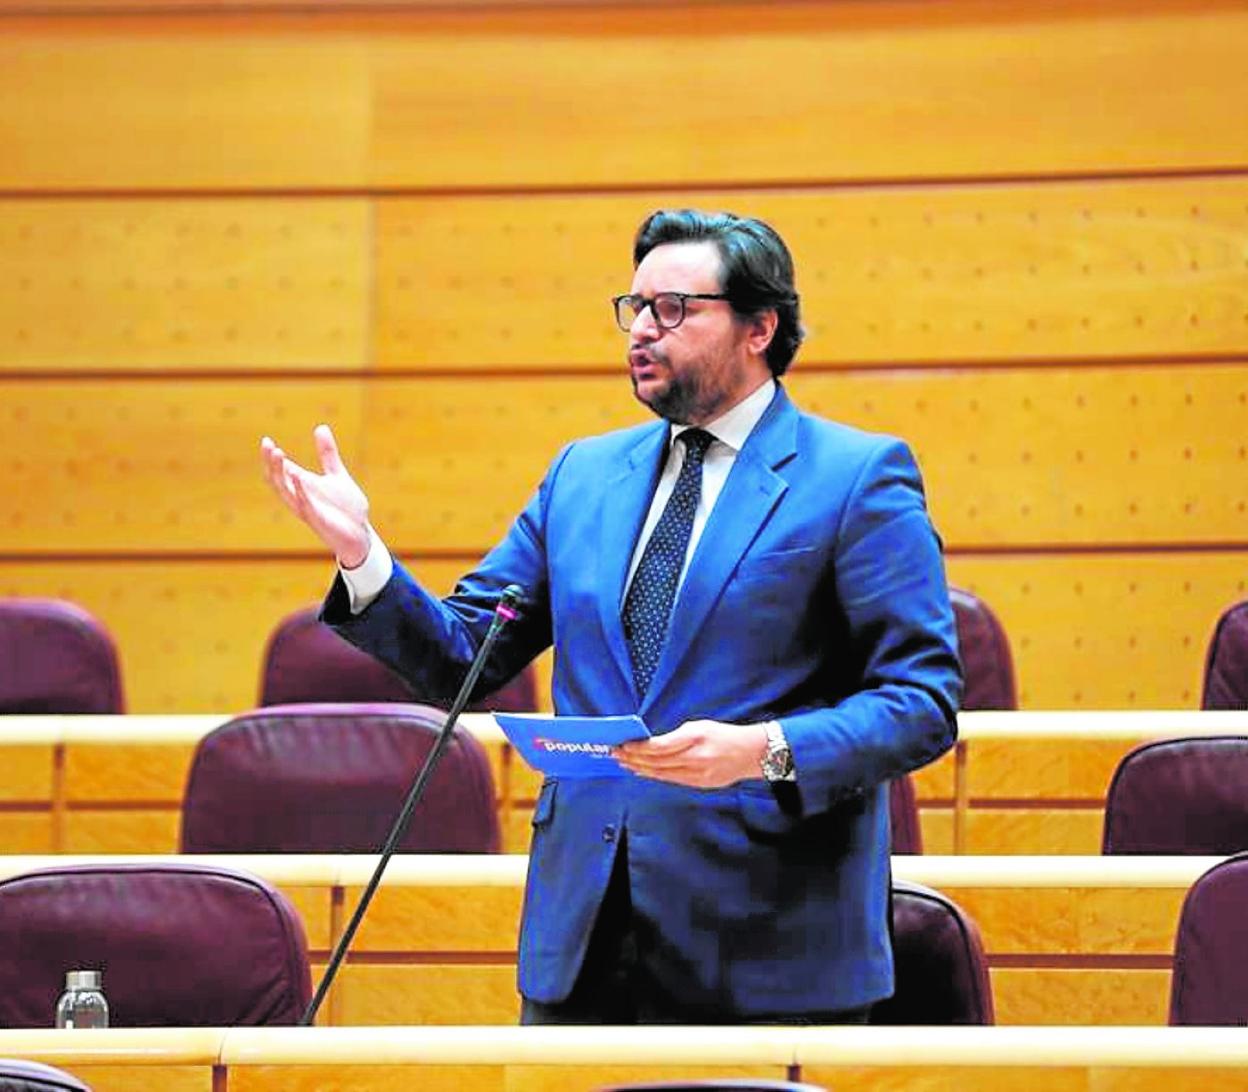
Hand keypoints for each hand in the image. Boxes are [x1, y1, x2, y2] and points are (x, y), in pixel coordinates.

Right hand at [260, 424, 371, 567]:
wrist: (360, 534)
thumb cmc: (346, 508)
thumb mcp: (337, 474)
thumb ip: (328, 454)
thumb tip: (320, 427)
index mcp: (303, 487)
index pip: (281, 470)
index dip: (271, 457)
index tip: (267, 440)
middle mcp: (300, 498)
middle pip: (277, 480)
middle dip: (271, 463)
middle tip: (268, 445)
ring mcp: (307, 510)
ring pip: (285, 492)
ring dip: (280, 474)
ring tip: (277, 454)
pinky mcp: (318, 520)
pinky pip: (305, 505)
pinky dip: (300, 491)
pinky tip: (298, 476)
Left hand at [614, 720, 768, 788]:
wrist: (751, 754)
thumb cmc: (724, 735)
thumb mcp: (701, 726)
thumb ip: (677, 736)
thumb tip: (651, 744)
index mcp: (696, 738)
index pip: (660, 747)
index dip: (640, 748)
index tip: (624, 745)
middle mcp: (696, 758)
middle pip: (657, 762)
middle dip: (634, 759)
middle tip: (617, 754)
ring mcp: (698, 774)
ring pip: (662, 774)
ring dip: (640, 769)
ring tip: (624, 764)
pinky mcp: (700, 784)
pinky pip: (672, 780)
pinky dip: (655, 776)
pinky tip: (643, 772)